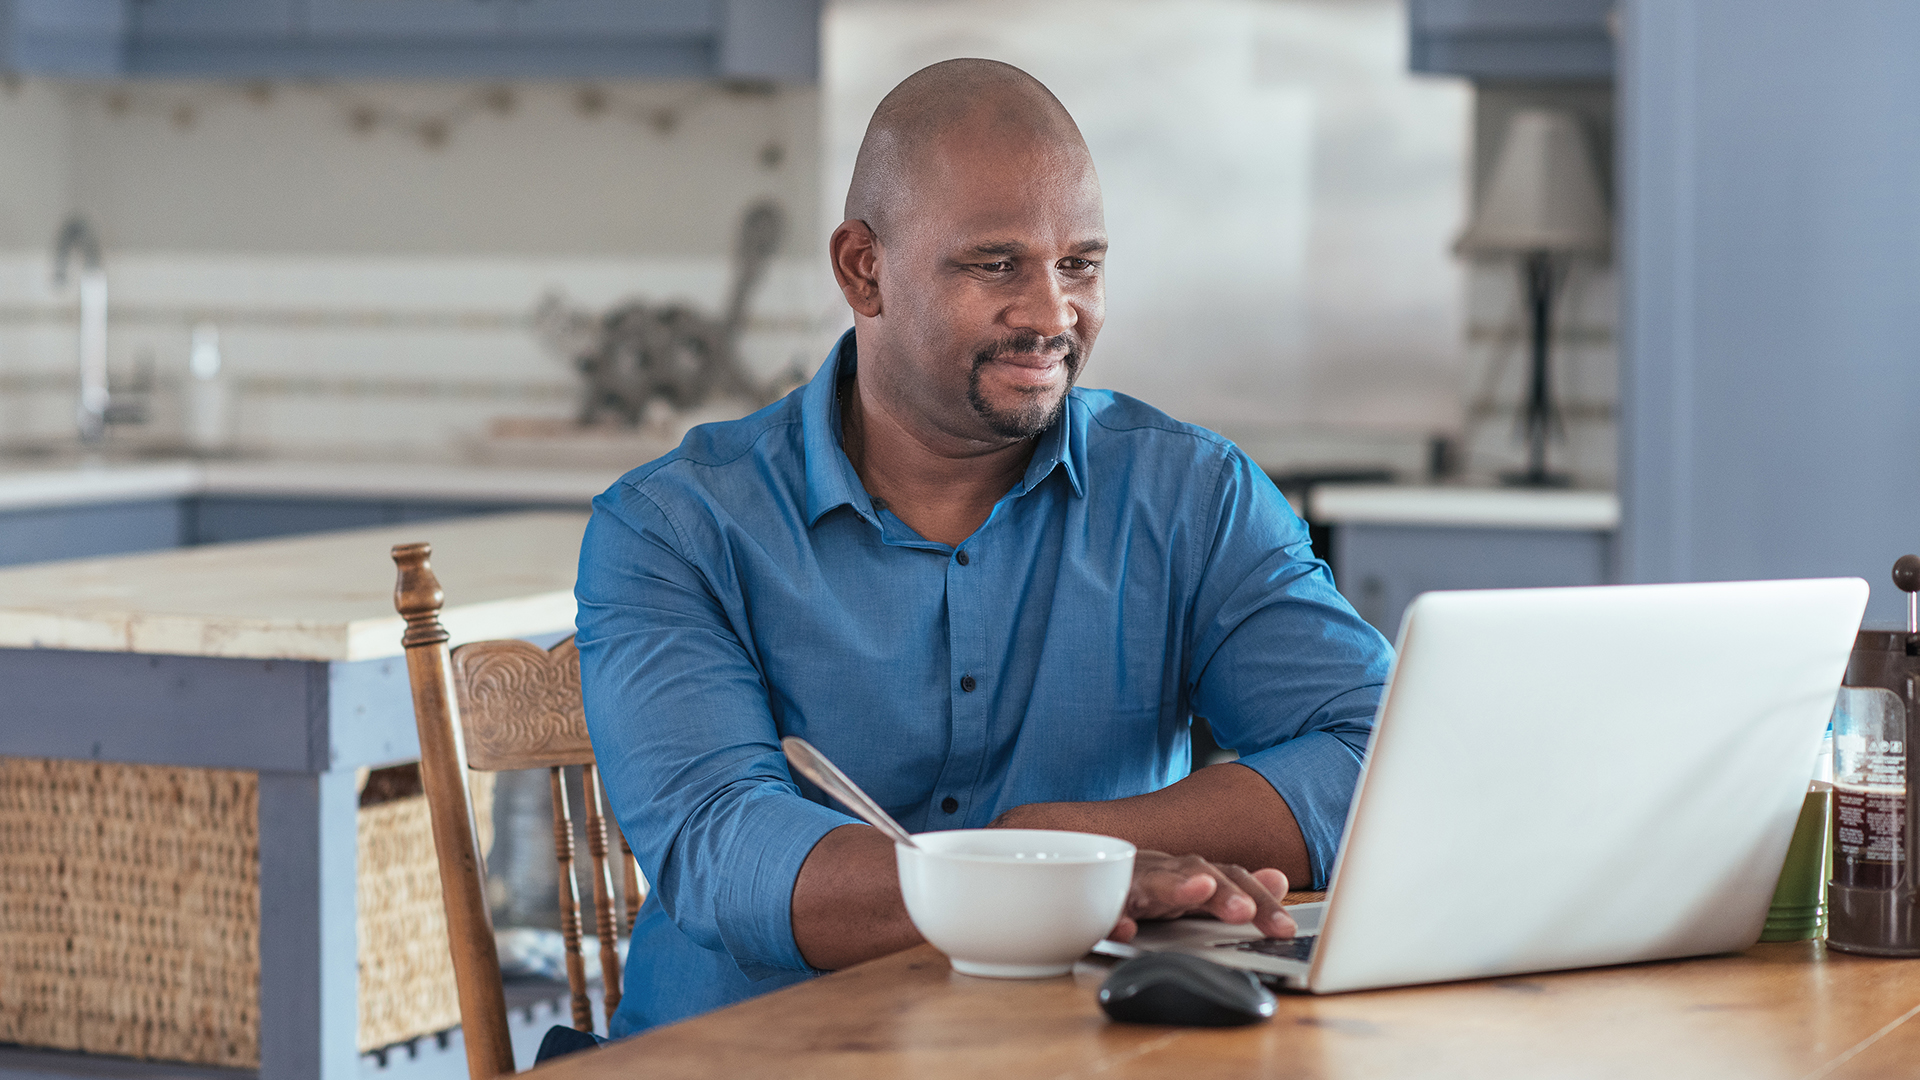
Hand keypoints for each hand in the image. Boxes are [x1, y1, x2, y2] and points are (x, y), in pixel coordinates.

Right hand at [1107, 850, 1294, 943]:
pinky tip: (1124, 929)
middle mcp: (1163, 872)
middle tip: (1244, 910)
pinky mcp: (1096, 903)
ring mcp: (1129, 884)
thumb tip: (1280, 879)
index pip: (1230, 878)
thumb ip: (1233, 890)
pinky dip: (1114, 917)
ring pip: (1153, 880)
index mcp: (1188, 873)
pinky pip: (1105, 910)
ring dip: (1176, 885)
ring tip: (1200, 889)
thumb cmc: (1144, 888)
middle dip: (1223, 890)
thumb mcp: (1192, 891)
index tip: (1285, 929)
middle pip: (1197, 873)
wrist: (1080, 870)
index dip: (1260, 900)